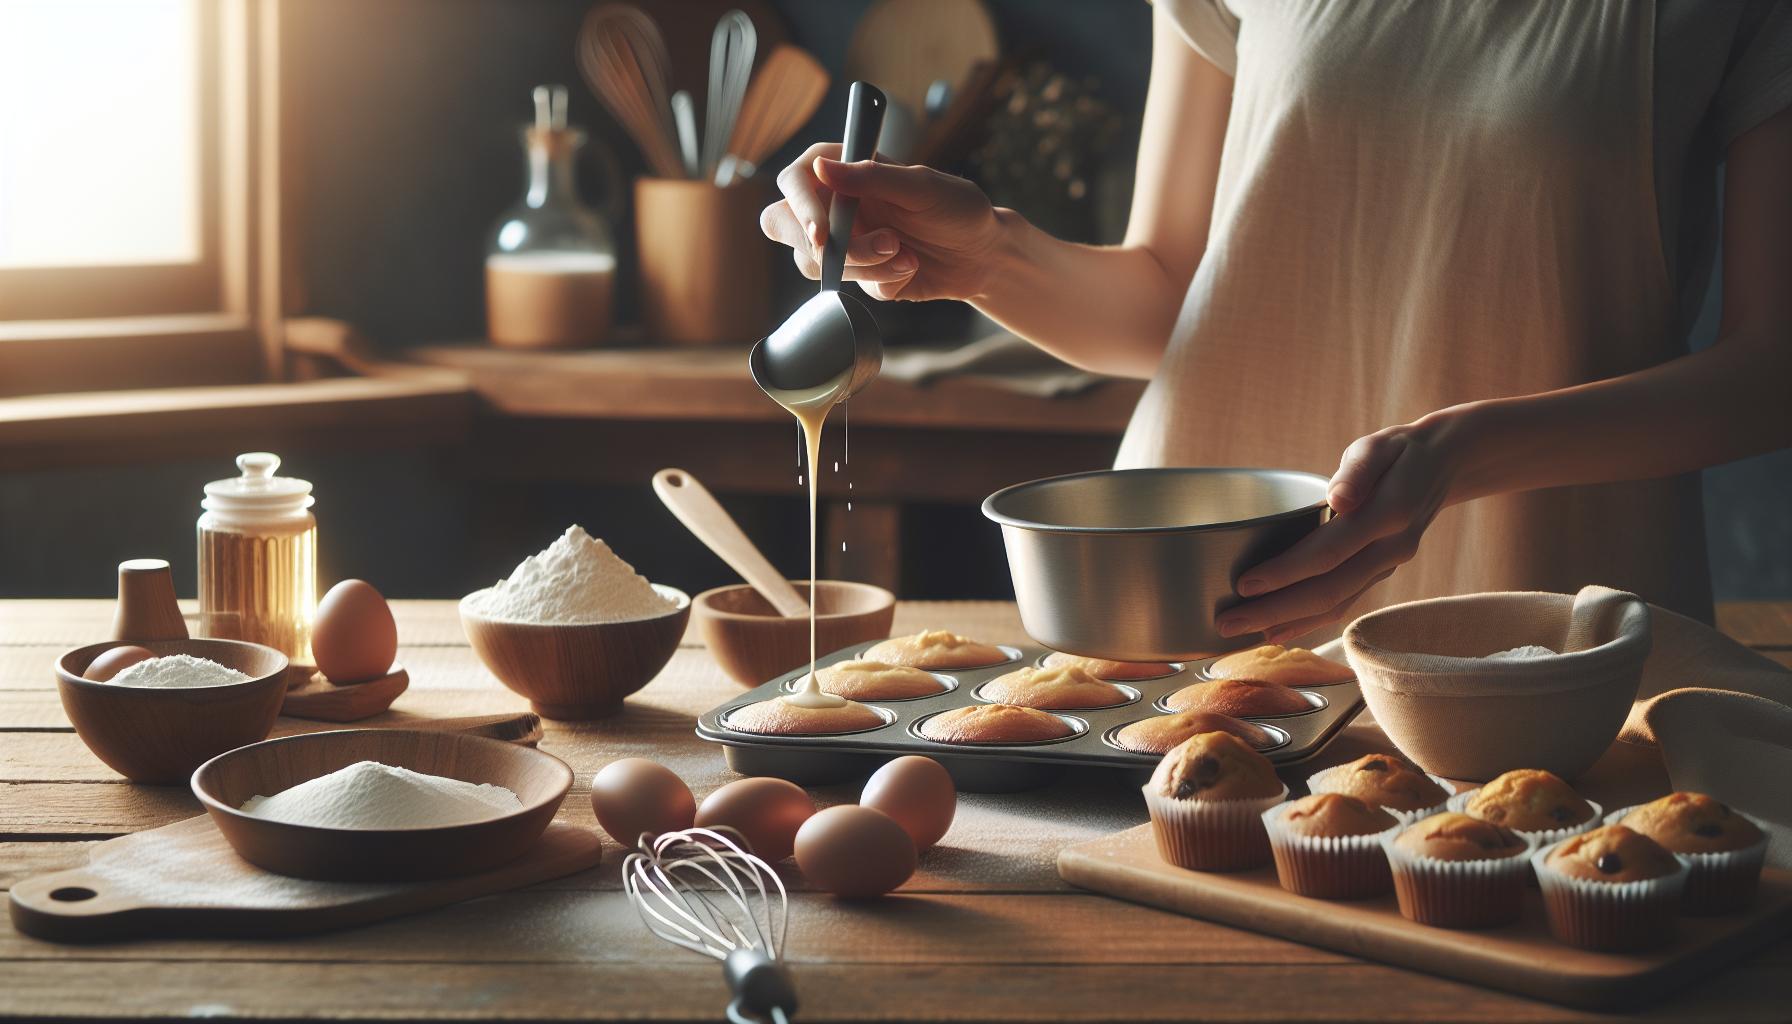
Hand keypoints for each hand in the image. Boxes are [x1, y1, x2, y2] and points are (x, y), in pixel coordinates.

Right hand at [759, 143, 1003, 300]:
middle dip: (825, 246)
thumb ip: (871, 177)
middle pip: (783, 226)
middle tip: (878, 246)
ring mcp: (843, 243)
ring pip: (817, 264)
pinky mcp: (859, 276)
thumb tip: (819, 167)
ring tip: (906, 253)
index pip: (794, 181)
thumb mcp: (922, 186)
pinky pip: (851, 288)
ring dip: (865, 264)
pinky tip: (911, 268)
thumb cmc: (958, 208)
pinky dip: (885, 281)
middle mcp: (835, 206)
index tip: (824, 234)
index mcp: (844, 171)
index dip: (799, 207)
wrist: (983, 254)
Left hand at [1215, 414, 1468, 642]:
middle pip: (1329, 591)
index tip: (1245, 584)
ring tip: (1241, 634)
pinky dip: (1309, 621)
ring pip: (1337, 605)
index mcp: (1388, 514)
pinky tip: (1277, 630)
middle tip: (1226, 623)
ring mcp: (1388, 566)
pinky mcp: (1380, 574)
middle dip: (1275, 610)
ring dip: (1288, 623)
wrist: (1443, 466)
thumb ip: (1358, 471)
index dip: (1287, 571)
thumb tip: (1339, 499)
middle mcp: (1390, 549)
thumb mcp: (1378, 446)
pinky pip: (1344, 603)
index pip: (1330, 551)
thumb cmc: (1398, 451)